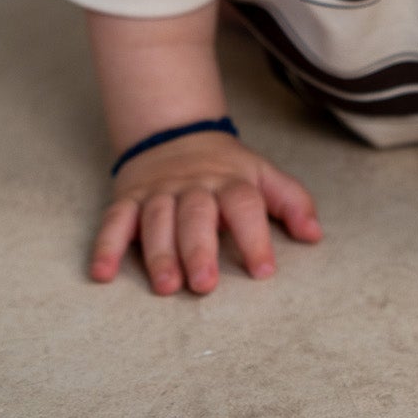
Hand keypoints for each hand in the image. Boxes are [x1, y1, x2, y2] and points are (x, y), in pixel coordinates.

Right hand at [89, 129, 322, 294]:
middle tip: (204, 285)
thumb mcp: (262, 174)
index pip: (245, 205)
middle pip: (196, 214)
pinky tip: (102, 274)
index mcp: (230, 180)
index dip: (255, 236)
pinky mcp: (128, 198)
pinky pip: (114, 220)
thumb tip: (315, 234)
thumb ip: (291, 201)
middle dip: (199, 249)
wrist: (175, 131)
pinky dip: (107, 245)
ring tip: (166, 286)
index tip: (264, 271)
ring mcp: (158, 191)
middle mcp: (193, 186)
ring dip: (159, 253)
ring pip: (157, 218)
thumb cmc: (226, 168)